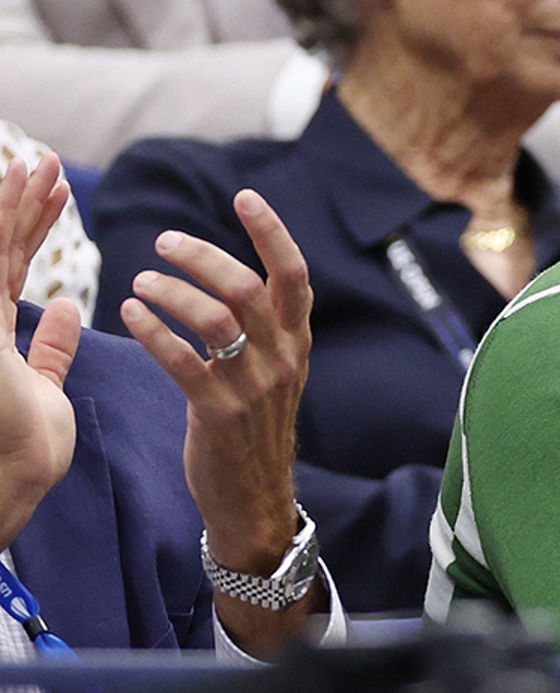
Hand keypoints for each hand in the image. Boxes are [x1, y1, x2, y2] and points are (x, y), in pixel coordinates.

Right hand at [0, 157, 79, 548]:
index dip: (31, 226)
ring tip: (39, 165)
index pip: (9, 267)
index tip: (58, 191)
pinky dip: (5, 228)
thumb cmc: (24, 450)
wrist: (11, 483)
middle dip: (23, 204)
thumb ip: (49, 348)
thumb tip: (65, 308)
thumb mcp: (43, 387)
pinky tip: (20, 193)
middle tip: (49, 162)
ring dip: (14, 205)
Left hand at [117, 190, 311, 575]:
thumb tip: (238, 275)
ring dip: (172, 292)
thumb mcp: (278, 370)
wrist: (255, 495)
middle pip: (248, 288)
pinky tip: (130, 314)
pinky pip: (183, 361)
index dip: (272, 232)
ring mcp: (254, 386)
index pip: (294, 274)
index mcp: (298, 341)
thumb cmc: (256, 424)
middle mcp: (283, 357)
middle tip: (164, 242)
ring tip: (140, 282)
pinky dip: (153, 331)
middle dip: (203, 256)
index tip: (245, 197)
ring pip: (216, 320)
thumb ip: (267, 326)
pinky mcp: (219, 412)